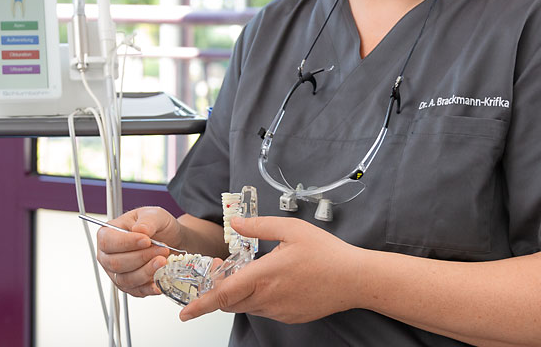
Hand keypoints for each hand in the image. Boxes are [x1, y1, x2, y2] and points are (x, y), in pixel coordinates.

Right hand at [93, 206, 181, 297]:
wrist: (171, 240)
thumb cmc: (156, 226)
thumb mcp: (154, 214)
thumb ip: (147, 220)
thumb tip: (140, 230)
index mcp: (107, 234)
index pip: (108, 242)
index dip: (127, 243)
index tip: (146, 240)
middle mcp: (108, 256)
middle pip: (116, 263)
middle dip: (141, 258)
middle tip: (161, 249)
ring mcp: (117, 273)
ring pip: (126, 279)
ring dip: (147, 271)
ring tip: (163, 261)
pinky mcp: (130, 286)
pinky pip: (136, 291)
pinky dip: (149, 288)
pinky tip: (159, 281)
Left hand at [179, 216, 361, 323]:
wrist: (355, 279)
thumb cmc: (327, 254)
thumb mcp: (291, 229)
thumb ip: (259, 226)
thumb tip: (236, 224)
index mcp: (265, 276)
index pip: (224, 294)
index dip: (201, 304)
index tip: (185, 313)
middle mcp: (268, 298)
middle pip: (231, 302)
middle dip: (219, 290)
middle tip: (220, 270)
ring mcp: (279, 311)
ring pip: (247, 306)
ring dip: (241, 293)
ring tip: (252, 271)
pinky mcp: (289, 316)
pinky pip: (265, 309)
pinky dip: (259, 298)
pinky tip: (274, 280)